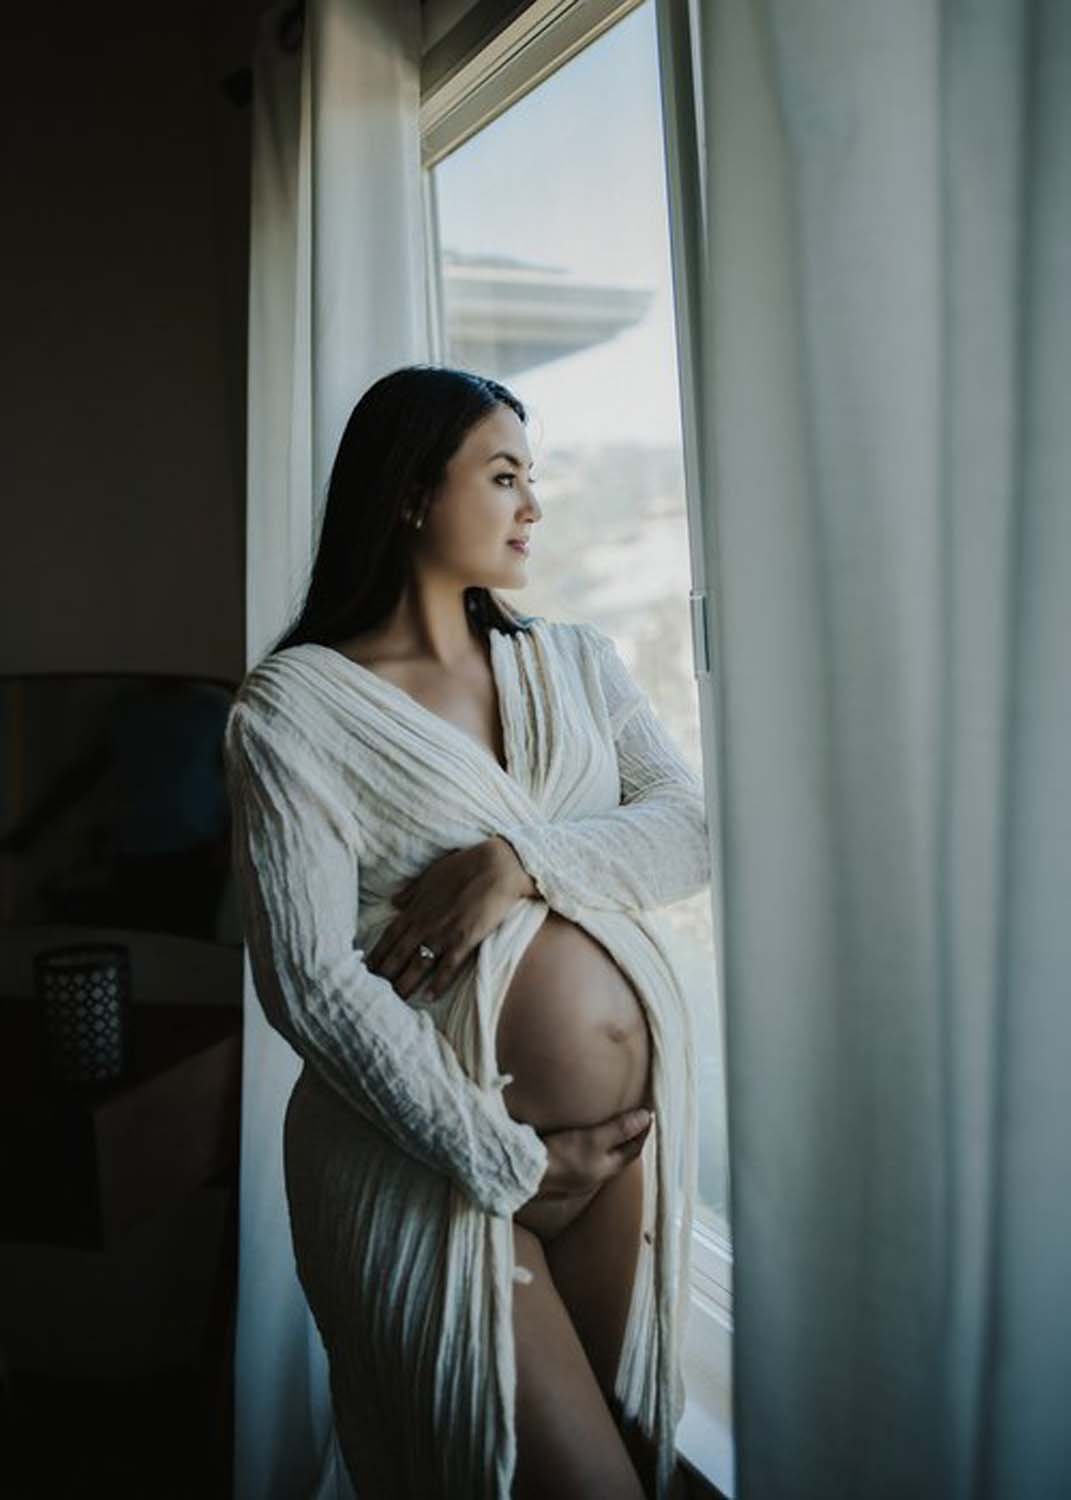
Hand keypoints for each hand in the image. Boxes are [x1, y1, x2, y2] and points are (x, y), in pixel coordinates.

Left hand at [365, 839, 531, 1001]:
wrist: (495, 866)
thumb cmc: (464, 866)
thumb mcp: (431, 875)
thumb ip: (411, 892)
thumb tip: (394, 902)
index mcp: (415, 908)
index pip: (389, 936)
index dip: (376, 954)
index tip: (365, 969)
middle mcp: (425, 923)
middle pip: (399, 954)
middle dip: (385, 974)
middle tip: (372, 991)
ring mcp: (444, 933)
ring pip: (418, 964)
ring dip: (406, 983)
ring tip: (396, 1000)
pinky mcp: (465, 939)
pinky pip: (448, 967)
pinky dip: (438, 983)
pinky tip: (430, 996)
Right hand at [528, 1108, 653, 1203]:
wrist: (528, 1171)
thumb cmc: (563, 1155)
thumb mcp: (595, 1138)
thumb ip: (620, 1128)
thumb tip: (646, 1117)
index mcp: (608, 1169)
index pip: (634, 1149)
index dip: (643, 1131)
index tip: (648, 1114)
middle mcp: (597, 1175)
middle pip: (621, 1155)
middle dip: (630, 1138)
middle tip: (635, 1119)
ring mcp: (581, 1176)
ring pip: (604, 1157)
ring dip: (612, 1143)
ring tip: (613, 1126)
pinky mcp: (566, 1171)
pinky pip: (588, 1158)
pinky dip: (594, 1146)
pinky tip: (586, 1139)